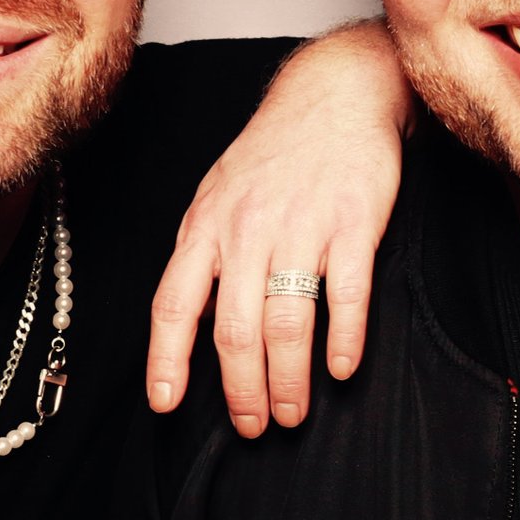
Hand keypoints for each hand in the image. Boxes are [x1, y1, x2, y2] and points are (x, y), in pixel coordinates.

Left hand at [148, 22, 409, 435]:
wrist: (333, 94)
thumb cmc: (274, 153)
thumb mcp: (218, 197)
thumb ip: (205, 255)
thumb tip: (194, 320)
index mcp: (206, 228)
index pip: (174, 305)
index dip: (167, 360)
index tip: (166, 403)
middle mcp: (246, 231)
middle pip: (234, 329)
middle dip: (241, 389)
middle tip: (253, 425)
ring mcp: (301, 227)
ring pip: (286, 321)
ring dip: (289, 379)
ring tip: (294, 411)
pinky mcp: (353, 223)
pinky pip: (347, 293)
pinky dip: (344, 339)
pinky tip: (341, 369)